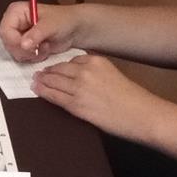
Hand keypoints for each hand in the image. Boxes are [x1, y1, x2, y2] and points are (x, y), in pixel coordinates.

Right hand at [0, 2, 80, 61]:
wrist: (75, 29)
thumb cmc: (63, 20)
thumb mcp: (51, 25)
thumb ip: (36, 34)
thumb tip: (23, 44)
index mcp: (15, 12)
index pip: (5, 31)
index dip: (15, 42)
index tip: (31, 47)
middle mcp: (13, 23)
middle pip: (8, 43)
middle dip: (25, 50)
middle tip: (41, 47)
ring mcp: (17, 35)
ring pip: (14, 52)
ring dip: (32, 54)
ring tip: (46, 46)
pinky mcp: (23, 46)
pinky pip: (22, 57)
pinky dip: (34, 57)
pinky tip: (45, 50)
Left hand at [34, 54, 170, 143]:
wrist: (141, 114)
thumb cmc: (132, 98)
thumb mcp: (113, 74)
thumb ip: (95, 72)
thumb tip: (78, 76)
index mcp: (96, 61)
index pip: (70, 61)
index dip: (60, 67)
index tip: (53, 69)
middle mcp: (85, 71)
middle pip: (59, 69)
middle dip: (47, 72)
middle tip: (38, 74)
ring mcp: (79, 88)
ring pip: (53, 81)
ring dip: (42, 81)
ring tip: (35, 81)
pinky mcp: (76, 105)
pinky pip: (54, 96)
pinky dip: (43, 92)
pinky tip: (37, 90)